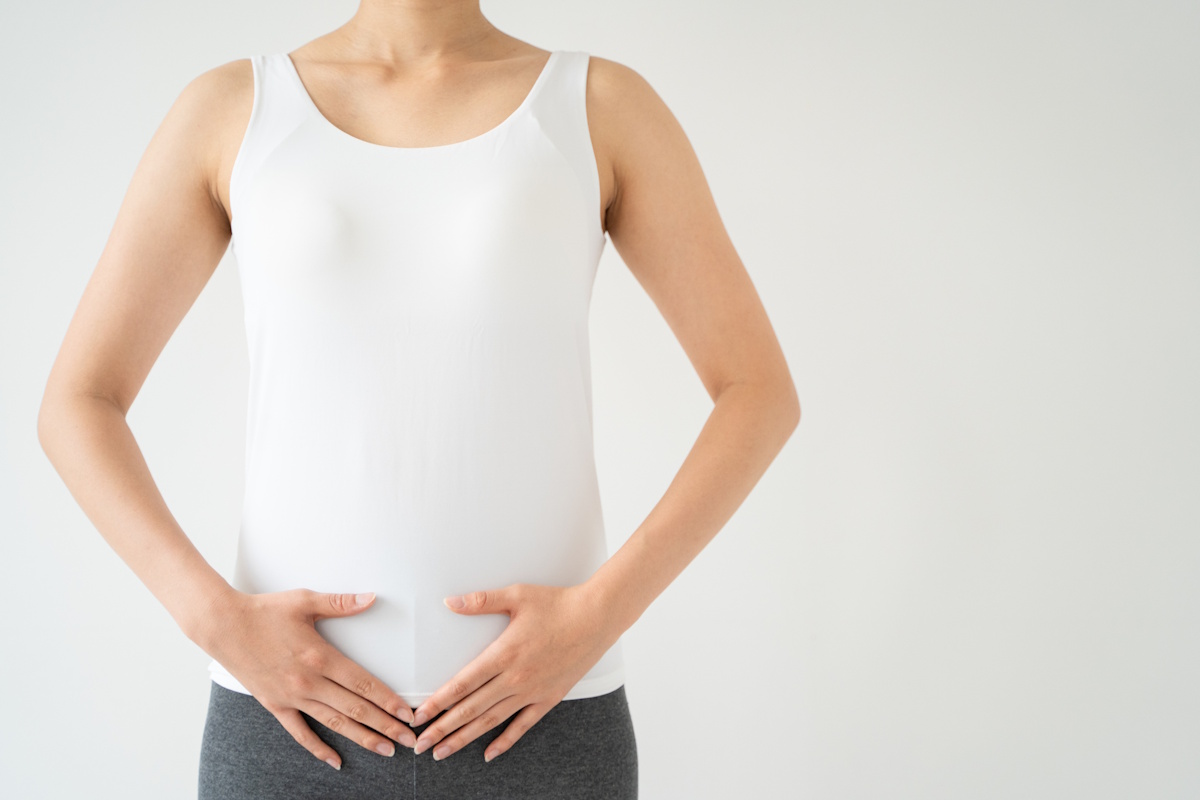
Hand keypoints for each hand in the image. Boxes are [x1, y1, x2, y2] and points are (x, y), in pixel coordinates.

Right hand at [201, 588, 417, 768]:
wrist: (222, 626)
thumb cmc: (264, 610)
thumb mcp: (304, 601)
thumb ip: (341, 603)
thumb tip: (371, 597)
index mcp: (320, 656)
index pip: (363, 684)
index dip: (388, 700)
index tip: (407, 714)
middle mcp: (308, 682)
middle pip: (355, 708)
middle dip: (385, 726)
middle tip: (409, 739)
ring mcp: (291, 697)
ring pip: (334, 723)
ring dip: (362, 738)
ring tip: (385, 750)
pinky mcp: (275, 705)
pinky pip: (299, 733)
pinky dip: (318, 749)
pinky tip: (336, 761)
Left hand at [410, 582, 619, 762]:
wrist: (597, 617)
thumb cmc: (557, 603)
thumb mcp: (517, 596)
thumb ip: (481, 601)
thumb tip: (450, 602)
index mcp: (504, 653)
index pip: (463, 684)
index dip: (438, 702)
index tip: (418, 716)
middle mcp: (516, 678)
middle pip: (471, 709)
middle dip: (442, 728)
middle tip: (419, 744)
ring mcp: (533, 691)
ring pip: (491, 721)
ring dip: (464, 738)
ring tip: (442, 752)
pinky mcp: (549, 698)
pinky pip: (523, 726)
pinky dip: (504, 741)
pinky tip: (488, 754)